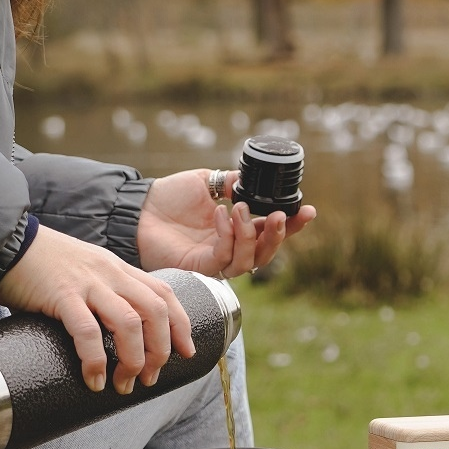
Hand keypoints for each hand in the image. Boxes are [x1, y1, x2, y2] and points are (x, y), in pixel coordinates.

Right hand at [0, 226, 194, 393]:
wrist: (6, 243)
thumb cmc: (44, 264)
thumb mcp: (88, 270)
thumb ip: (105, 292)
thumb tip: (119, 332)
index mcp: (120, 269)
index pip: (165, 294)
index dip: (181, 324)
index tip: (187, 351)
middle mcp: (111, 274)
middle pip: (155, 311)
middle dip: (161, 349)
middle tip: (151, 377)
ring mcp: (88, 284)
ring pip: (129, 323)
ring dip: (133, 359)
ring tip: (124, 384)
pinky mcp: (62, 296)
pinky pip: (87, 331)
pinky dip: (95, 360)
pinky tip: (94, 380)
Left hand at [136, 168, 314, 277]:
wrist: (140, 207)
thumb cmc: (169, 196)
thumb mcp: (208, 181)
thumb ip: (232, 182)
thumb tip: (253, 181)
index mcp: (238, 228)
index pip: (271, 231)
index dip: (293, 225)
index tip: (308, 211)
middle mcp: (230, 248)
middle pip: (266, 252)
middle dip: (280, 235)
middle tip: (282, 216)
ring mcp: (216, 261)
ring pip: (249, 261)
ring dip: (250, 235)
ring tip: (241, 209)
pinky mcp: (200, 268)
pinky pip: (223, 257)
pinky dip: (227, 236)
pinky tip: (222, 214)